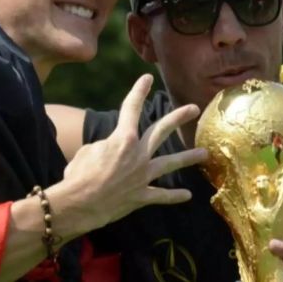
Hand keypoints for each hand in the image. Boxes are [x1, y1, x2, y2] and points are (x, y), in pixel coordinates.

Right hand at [50, 75, 207, 233]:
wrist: (79, 204)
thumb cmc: (78, 175)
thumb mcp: (88, 151)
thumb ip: (105, 146)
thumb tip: (111, 150)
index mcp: (123, 139)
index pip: (131, 109)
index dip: (139, 91)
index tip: (147, 79)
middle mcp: (137, 154)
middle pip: (161, 131)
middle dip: (178, 117)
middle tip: (194, 108)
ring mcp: (142, 176)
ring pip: (170, 163)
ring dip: (188, 157)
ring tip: (204, 153)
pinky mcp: (141, 196)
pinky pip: (161, 195)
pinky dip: (174, 196)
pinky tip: (187, 195)